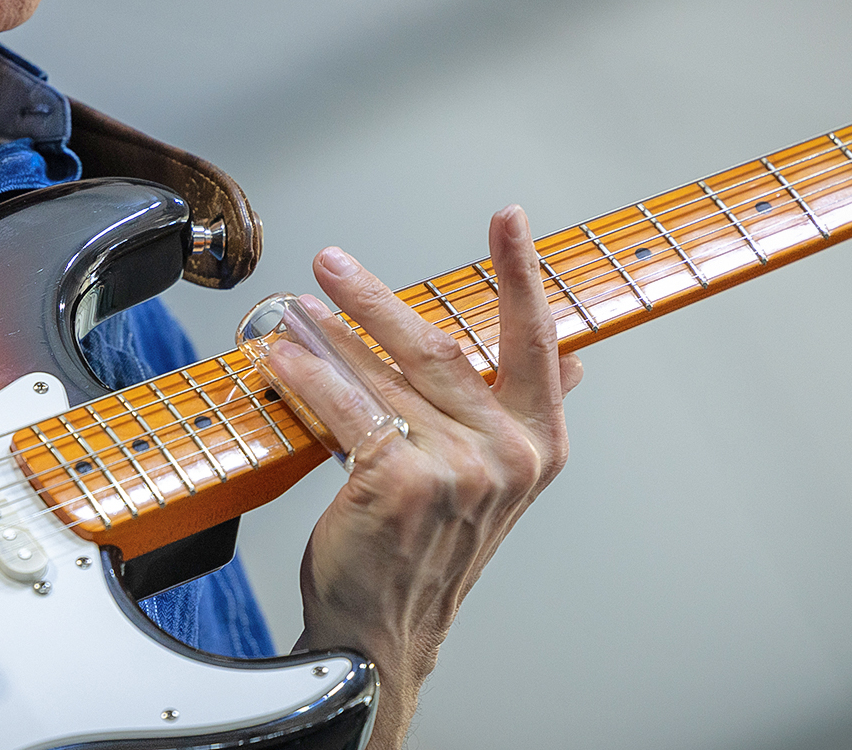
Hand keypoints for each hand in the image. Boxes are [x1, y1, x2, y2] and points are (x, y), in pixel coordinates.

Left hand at [268, 206, 581, 747]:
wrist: (384, 632)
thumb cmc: (428, 551)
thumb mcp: (496, 483)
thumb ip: (525, 414)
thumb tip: (570, 358)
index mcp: (539, 445)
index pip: (534, 341)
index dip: (519, 274)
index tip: (508, 219)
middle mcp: (508, 454)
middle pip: (439, 347)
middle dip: (375, 299)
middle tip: (333, 263)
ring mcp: (458, 469)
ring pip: (382, 376)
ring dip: (330, 333)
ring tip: (296, 304)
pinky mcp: (402, 481)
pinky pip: (345, 408)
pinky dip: (307, 376)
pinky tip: (280, 355)